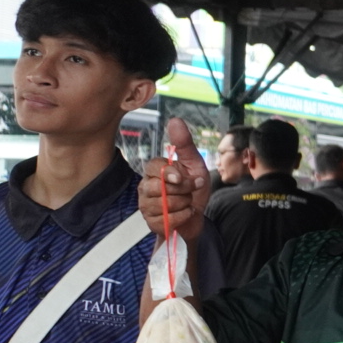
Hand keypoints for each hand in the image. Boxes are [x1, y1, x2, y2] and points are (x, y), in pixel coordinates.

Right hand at [138, 118, 209, 241]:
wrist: (197, 217)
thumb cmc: (193, 189)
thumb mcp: (194, 164)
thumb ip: (184, 144)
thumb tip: (174, 120)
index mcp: (154, 171)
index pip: (154, 167)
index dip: (170, 173)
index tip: (182, 177)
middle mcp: (145, 187)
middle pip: (159, 187)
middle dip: (183, 190)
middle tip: (190, 191)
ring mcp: (146, 205)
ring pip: (164, 204)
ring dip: (184, 203)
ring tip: (186, 202)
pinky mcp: (151, 222)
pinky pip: (167, 219)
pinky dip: (183, 216)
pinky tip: (185, 214)